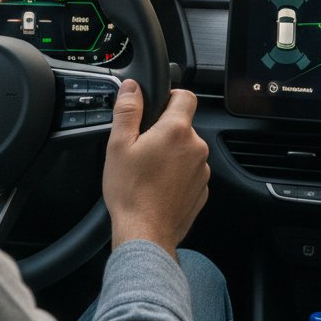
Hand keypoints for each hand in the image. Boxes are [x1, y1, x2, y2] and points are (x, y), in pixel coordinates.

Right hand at [102, 80, 209, 259]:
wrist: (145, 234)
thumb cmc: (130, 192)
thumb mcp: (118, 145)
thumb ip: (127, 110)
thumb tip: (132, 87)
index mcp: (176, 130)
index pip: (186, 96)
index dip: (171, 96)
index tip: (158, 107)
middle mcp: (196, 147)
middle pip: (184, 126)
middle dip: (165, 131)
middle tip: (142, 147)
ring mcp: (202, 170)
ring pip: (187, 150)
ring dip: (172, 154)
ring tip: (148, 170)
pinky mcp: (202, 190)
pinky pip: (190, 173)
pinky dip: (177, 175)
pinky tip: (158, 186)